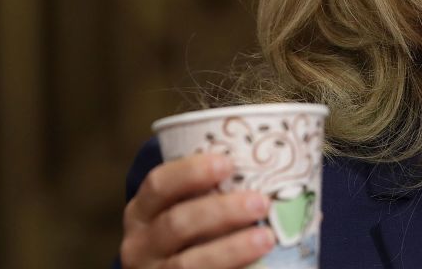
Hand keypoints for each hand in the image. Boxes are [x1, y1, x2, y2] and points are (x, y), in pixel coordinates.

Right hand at [120, 153, 274, 268]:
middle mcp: (140, 244)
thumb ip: (215, 191)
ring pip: (188, 264)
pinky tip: (259, 266)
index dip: (190, 172)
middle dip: (221, 212)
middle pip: (176, 224)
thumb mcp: (186, 210)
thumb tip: (280, 165)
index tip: (228, 163)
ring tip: (267, 238)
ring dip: (231, 249)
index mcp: (143, 210)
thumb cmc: (192, 231)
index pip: (158, 184)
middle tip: (261, 203)